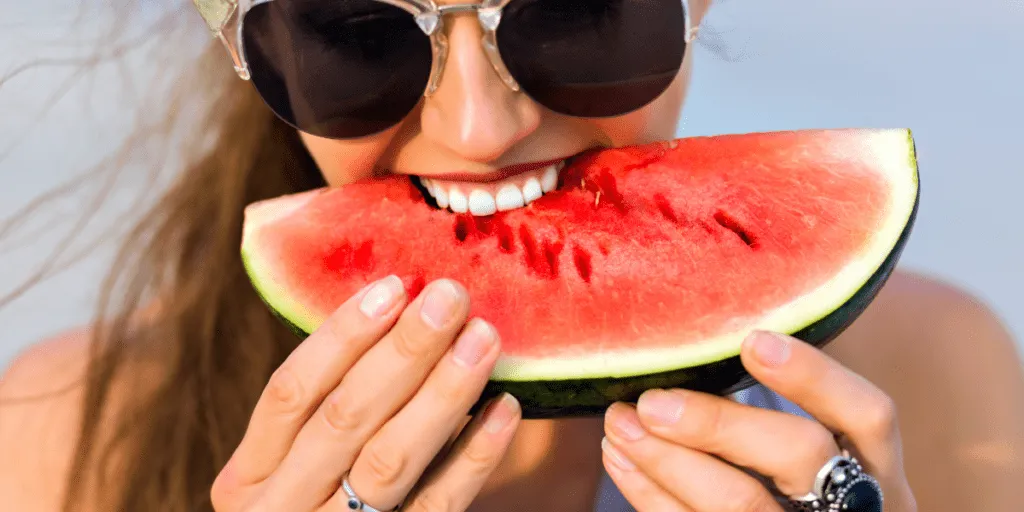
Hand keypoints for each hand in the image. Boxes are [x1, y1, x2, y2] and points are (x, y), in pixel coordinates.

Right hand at [210, 276, 520, 511]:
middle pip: (344, 417)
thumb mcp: (294, 470)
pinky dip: (475, 456)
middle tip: (451, 297)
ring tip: (482, 339)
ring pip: (389, 459)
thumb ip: (329, 409)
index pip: (290, 392)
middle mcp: (282, 506)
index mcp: (249, 474)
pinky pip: (437, 503)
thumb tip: (401, 310)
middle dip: (403, 351)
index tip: (394, 286)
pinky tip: (503, 409)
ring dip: (442, 393)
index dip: (341, 336)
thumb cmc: (317, 508)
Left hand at [601, 331, 917, 511]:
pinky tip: (622, 460)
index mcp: (878, 469)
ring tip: (620, 425)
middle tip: (652, 402)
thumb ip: (779, 416)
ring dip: (667, 461)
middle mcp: (857, 506)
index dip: (815, 376)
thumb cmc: (800, 494)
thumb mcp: (821, 458)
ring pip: (742, 503)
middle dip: (719, 423)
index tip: (752, 341)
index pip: (869, 415)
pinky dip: (652, 495)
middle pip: (801, 456)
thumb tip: (695, 343)